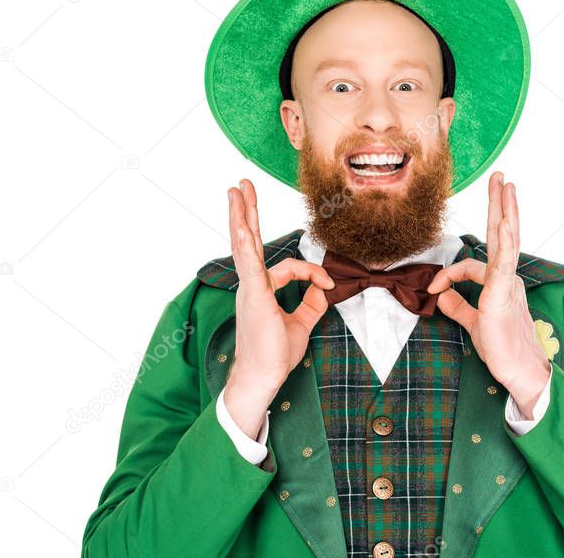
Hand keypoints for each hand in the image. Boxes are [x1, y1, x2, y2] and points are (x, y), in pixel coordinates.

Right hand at [223, 178, 335, 436]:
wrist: (263, 377)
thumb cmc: (275, 355)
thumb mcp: (301, 324)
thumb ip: (311, 304)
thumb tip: (324, 289)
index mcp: (261, 290)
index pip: (288, 267)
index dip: (311, 271)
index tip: (327, 284)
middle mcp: (251, 285)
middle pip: (248, 241)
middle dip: (246, 212)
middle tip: (241, 186)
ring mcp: (249, 288)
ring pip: (244, 245)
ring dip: (240, 216)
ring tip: (236, 191)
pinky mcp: (253, 296)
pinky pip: (249, 266)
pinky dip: (245, 245)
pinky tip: (241, 229)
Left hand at [427, 171, 550, 416]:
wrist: (519, 372)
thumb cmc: (502, 350)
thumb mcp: (472, 323)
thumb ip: (458, 307)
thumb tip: (442, 296)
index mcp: (500, 284)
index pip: (472, 265)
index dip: (449, 274)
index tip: (433, 289)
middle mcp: (508, 278)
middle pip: (502, 235)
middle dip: (500, 205)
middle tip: (501, 178)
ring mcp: (508, 283)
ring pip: (507, 240)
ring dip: (505, 210)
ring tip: (506, 185)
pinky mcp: (505, 293)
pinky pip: (505, 261)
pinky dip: (505, 241)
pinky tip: (506, 221)